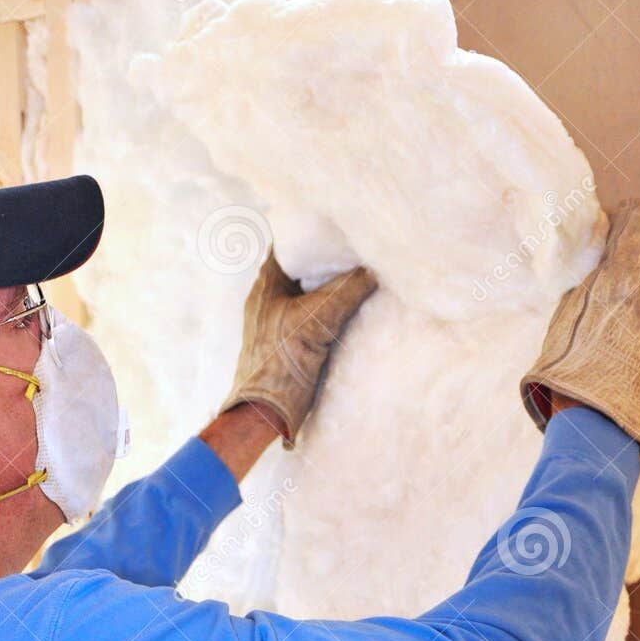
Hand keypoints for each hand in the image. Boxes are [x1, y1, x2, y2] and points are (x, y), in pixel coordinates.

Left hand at [219, 252, 376, 441]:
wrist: (265, 412)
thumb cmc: (281, 362)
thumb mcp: (317, 320)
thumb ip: (346, 291)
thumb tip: (374, 268)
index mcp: (266, 285)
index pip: (287, 245)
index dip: (310, 233)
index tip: (337, 228)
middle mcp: (268, 299)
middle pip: (300, 269)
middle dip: (325, 260)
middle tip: (354, 251)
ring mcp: (277, 322)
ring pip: (306, 293)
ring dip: (328, 287)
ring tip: (356, 276)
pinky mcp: (287, 343)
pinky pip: (310, 316)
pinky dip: (327, 310)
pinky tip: (347, 311)